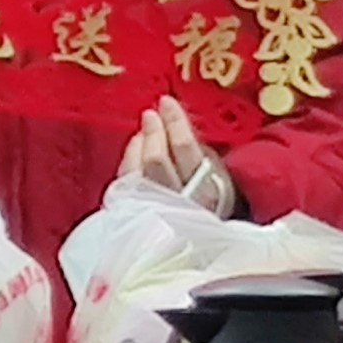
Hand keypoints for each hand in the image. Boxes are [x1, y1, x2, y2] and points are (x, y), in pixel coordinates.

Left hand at [115, 97, 235, 213]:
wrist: (201, 241)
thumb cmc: (211, 200)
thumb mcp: (217, 174)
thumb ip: (198, 149)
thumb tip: (176, 119)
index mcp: (207, 190)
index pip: (185, 149)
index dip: (175, 122)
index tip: (166, 101)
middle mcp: (180, 203)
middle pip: (157, 161)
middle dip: (153, 133)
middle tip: (150, 114)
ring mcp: (156, 212)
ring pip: (138, 173)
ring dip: (139, 145)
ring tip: (144, 130)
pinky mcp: (136, 218)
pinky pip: (126, 184)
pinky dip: (129, 161)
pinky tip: (134, 149)